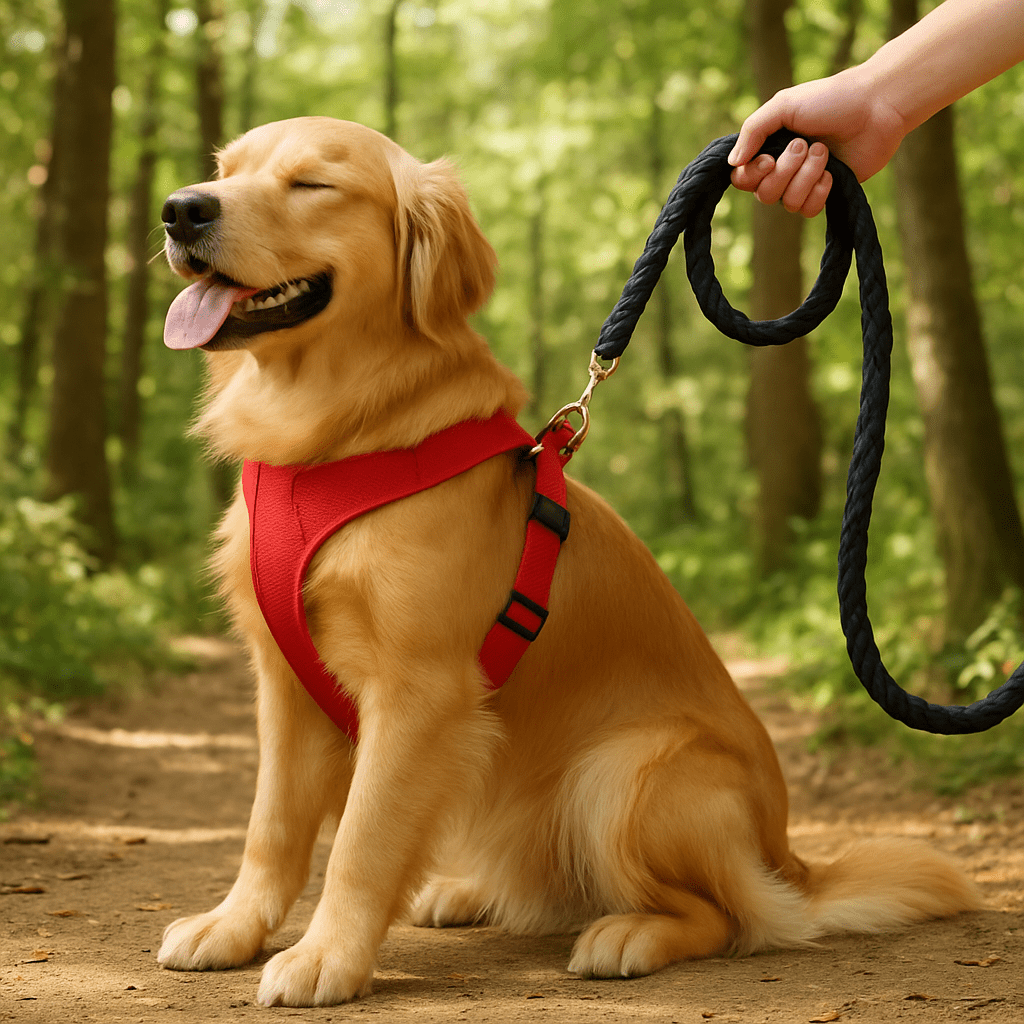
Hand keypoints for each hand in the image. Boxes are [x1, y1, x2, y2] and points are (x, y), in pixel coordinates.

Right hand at [727, 70, 907, 216]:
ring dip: (806, 176)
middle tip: (805, 144)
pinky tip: (833, 173)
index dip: (751, 175)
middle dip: (786, 171)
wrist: (876, 106)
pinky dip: (820, 191)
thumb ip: (753, 130)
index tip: (768, 159)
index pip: (741, 178)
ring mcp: (803, 182)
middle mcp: (782, 168)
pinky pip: (809, 209)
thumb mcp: (784, 105)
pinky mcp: (825, 193)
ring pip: (788, 203)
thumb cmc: (831, 99)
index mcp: (768, 147)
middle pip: (763, 194)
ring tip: (824, 151)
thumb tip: (732, 163)